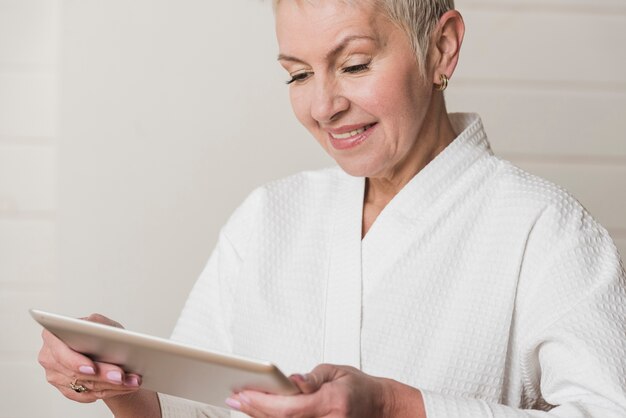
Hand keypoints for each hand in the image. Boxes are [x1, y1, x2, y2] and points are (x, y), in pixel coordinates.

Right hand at [38, 313, 141, 402]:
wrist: (104, 350)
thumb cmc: (101, 334)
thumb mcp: (101, 323)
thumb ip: (96, 322)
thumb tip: (94, 326)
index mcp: (52, 337)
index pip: (62, 353)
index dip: (76, 362)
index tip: (92, 368)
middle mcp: (49, 358)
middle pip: (76, 373)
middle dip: (102, 375)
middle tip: (121, 376)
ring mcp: (56, 376)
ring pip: (85, 386)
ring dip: (111, 385)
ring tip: (131, 381)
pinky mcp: (66, 389)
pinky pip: (87, 396)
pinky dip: (108, 392)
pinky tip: (123, 387)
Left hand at [226, 363, 425, 417]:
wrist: (380, 407)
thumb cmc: (360, 388)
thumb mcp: (336, 371)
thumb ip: (311, 378)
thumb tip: (291, 381)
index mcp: (332, 403)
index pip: (290, 409)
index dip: (263, 403)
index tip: (243, 394)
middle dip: (255, 410)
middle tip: (234, 399)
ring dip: (261, 417)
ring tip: (242, 405)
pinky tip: (260, 414)